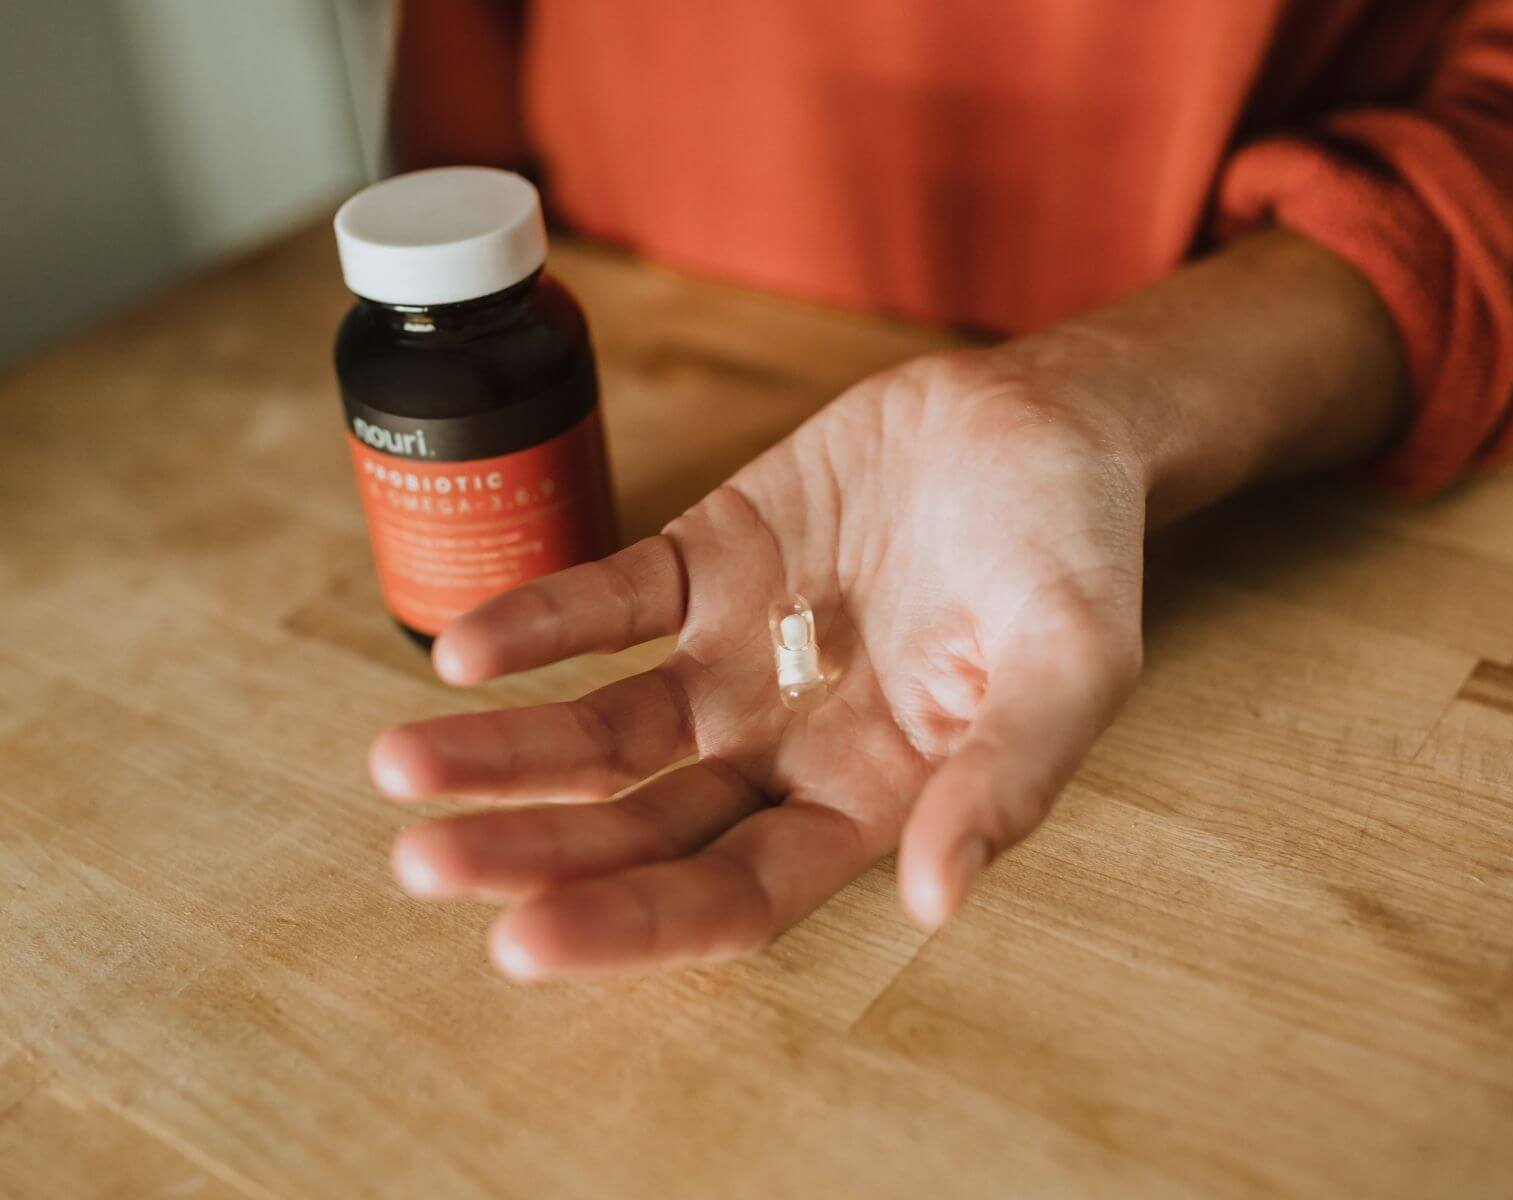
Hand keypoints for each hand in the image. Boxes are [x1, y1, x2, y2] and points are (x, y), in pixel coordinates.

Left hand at [370, 345, 1146, 977]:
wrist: (1044, 420)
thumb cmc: (1076, 553)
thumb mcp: (1074, 666)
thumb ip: (1009, 779)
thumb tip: (935, 900)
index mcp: (871, 797)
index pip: (737, 889)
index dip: (635, 923)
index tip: (523, 942)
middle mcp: (787, 745)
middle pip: (644, 823)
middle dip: (535, 849)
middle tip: (424, 861)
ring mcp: (737, 655)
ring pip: (606, 728)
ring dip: (505, 749)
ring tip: (402, 767)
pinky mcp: (708, 561)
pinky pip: (610, 603)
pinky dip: (541, 624)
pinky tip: (465, 647)